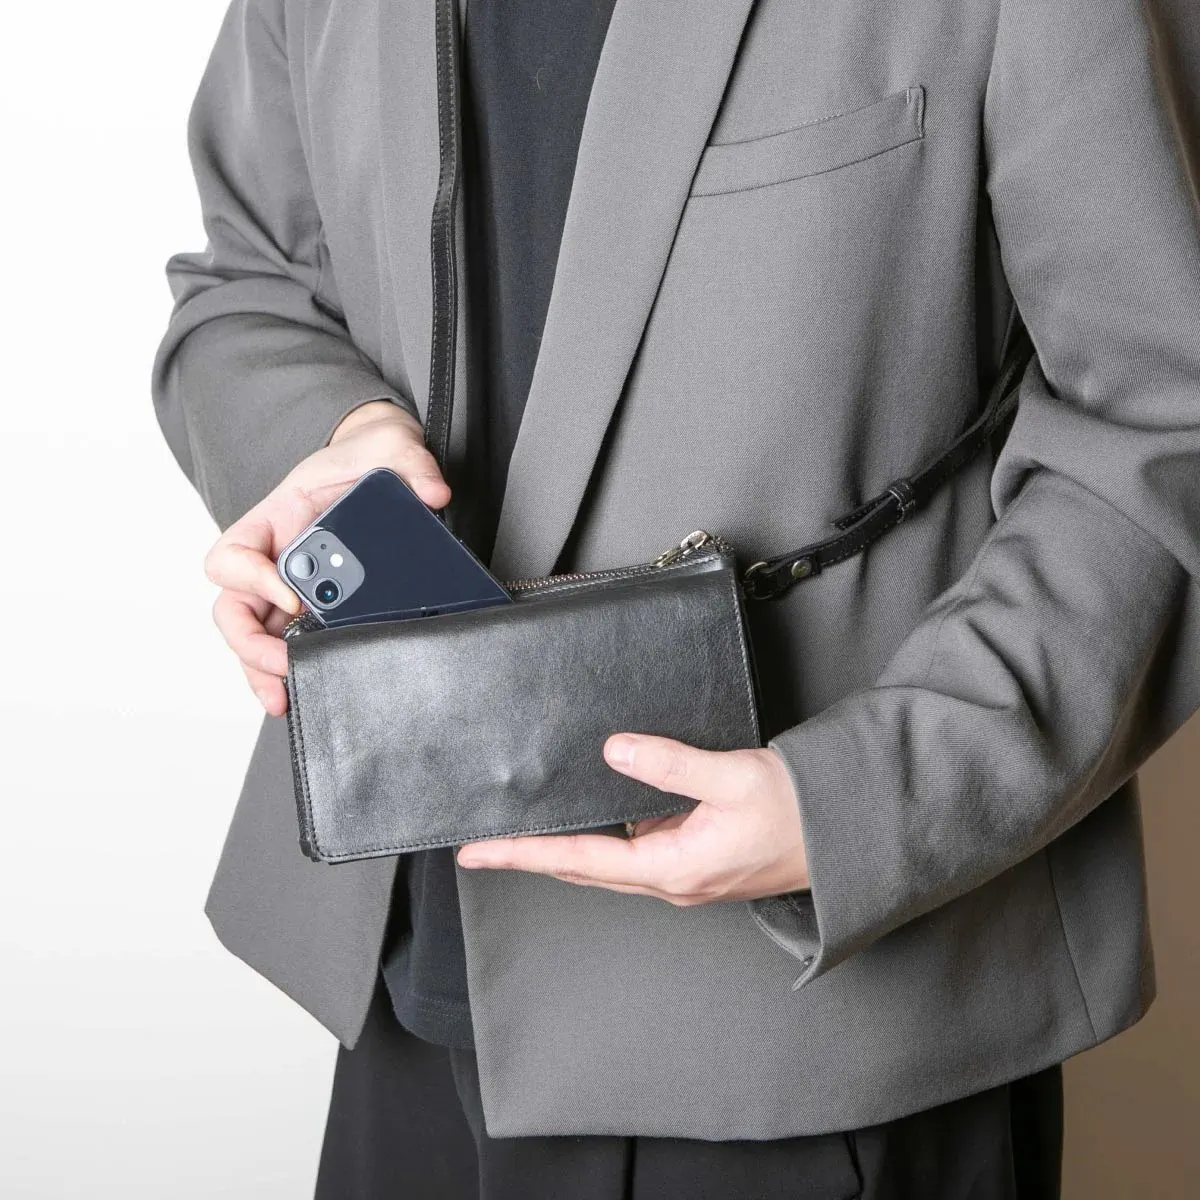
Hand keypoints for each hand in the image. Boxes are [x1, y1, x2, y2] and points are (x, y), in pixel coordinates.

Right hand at [203, 400, 448, 715]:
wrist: (378, 470)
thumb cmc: (364, 460)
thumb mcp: (388, 448)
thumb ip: (411, 464)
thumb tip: (435, 493)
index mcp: (275, 520)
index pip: (235, 553)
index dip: (251, 578)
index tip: (293, 596)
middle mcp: (272, 560)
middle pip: (234, 608)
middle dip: (253, 642)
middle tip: (286, 660)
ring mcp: (286, 590)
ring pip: (253, 637)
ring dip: (261, 669)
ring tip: (285, 695)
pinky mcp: (308, 611)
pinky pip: (285, 644)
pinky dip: (285, 672)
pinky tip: (300, 692)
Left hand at [457, 735, 809, 903]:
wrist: (845, 834)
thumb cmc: (796, 811)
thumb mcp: (732, 777)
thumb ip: (670, 764)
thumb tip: (616, 751)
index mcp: (673, 867)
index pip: (581, 860)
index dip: (525, 854)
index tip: (479, 851)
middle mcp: (671, 880)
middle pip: (583, 869)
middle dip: (530, 856)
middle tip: (481, 846)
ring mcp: (682, 874)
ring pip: (606, 864)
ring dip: (563, 850)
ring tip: (522, 831)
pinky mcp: (694, 861)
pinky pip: (634, 852)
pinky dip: (601, 840)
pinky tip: (590, 817)